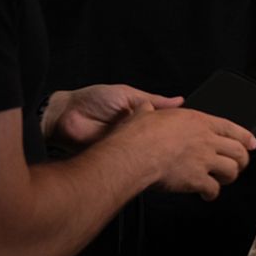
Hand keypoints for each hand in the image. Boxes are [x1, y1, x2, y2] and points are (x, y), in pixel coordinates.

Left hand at [44, 83, 178, 148]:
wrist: (66, 116)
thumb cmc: (92, 100)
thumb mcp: (127, 94)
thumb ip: (153, 100)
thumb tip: (178, 100)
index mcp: (140, 117)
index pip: (163, 125)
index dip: (174, 128)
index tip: (190, 130)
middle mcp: (135, 133)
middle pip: (157, 140)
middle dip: (167, 141)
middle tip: (182, 142)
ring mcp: (126, 146)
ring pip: (145, 151)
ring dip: (151, 150)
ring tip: (163, 148)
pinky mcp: (117, 157)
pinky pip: (130, 161)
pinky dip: (135, 159)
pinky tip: (142, 155)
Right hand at [128, 106, 254, 199]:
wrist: (134, 155)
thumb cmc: (138, 135)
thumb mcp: (145, 112)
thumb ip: (152, 108)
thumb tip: (147, 106)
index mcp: (197, 121)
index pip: (231, 128)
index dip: (245, 136)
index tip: (252, 142)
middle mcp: (205, 140)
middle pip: (238, 151)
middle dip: (242, 160)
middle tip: (239, 165)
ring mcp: (203, 160)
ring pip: (231, 170)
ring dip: (230, 177)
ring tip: (223, 180)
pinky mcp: (197, 179)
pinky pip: (213, 189)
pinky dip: (212, 194)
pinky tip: (207, 195)